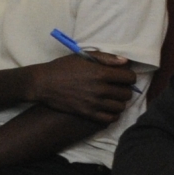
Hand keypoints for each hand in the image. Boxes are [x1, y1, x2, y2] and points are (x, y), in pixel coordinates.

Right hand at [20, 52, 137, 122]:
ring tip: (112, 98)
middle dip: (125, 89)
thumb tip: (126, 62)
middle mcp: (100, 89)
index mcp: (101, 73)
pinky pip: (110, 118)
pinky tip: (107, 108)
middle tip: (117, 87)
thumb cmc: (63, 67)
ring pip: (120, 107)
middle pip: (127, 93)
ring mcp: (94, 103)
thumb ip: (106, 58)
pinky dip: (112, 114)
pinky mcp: (87, 113)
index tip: (123, 77)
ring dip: (119, 102)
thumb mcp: (84, 56)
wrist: (44, 83)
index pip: (129, 78)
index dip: (129, 76)